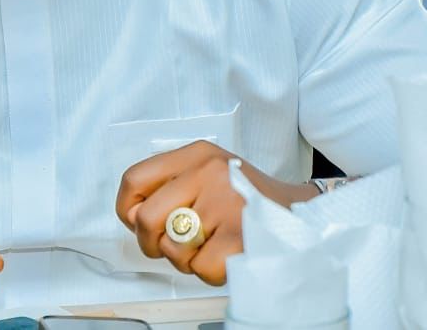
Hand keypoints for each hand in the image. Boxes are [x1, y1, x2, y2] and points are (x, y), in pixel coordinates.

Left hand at [115, 141, 317, 284]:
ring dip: (185, 259)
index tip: (136, 221)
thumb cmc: (248, 198)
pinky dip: (208, 271)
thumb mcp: (210, 172)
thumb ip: (172, 184)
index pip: (135, 179)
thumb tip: (133, 215)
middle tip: (168, 246)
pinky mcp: (238, 237)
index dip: (127, 209)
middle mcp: (209, 174)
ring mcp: (225, 204)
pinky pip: (198, 268)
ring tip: (208, 246)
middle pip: (146, 218)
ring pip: (172, 248)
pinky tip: (225, 256)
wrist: (299, 214)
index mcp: (198, 155)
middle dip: (151, 243)